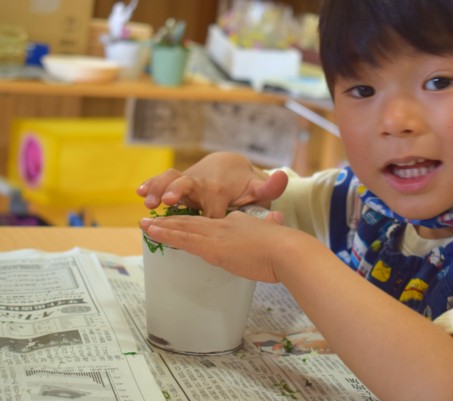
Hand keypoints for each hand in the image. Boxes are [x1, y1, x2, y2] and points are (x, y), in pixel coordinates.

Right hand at [136, 152, 287, 217]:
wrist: (232, 167)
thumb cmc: (245, 185)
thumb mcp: (258, 188)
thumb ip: (269, 187)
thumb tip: (283, 176)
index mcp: (221, 189)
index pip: (213, 207)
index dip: (210, 218)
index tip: (207, 227)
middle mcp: (202, 182)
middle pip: (188, 186)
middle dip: (177, 192)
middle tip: (167, 199)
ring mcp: (189, 181)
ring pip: (172, 179)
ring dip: (158, 187)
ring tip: (147, 199)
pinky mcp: (179, 183)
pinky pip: (163, 180)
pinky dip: (151, 184)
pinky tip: (138, 191)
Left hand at [139, 209, 298, 281]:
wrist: (286, 251)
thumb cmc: (285, 247)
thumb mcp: (277, 231)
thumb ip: (273, 224)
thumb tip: (279, 218)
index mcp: (238, 222)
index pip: (211, 222)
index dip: (194, 222)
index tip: (183, 223)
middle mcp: (224, 224)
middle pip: (192, 222)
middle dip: (171, 221)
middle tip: (151, 220)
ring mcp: (217, 236)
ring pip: (183, 229)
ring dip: (162, 227)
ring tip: (144, 225)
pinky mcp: (213, 248)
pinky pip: (183, 240)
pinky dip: (165, 235)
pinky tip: (152, 233)